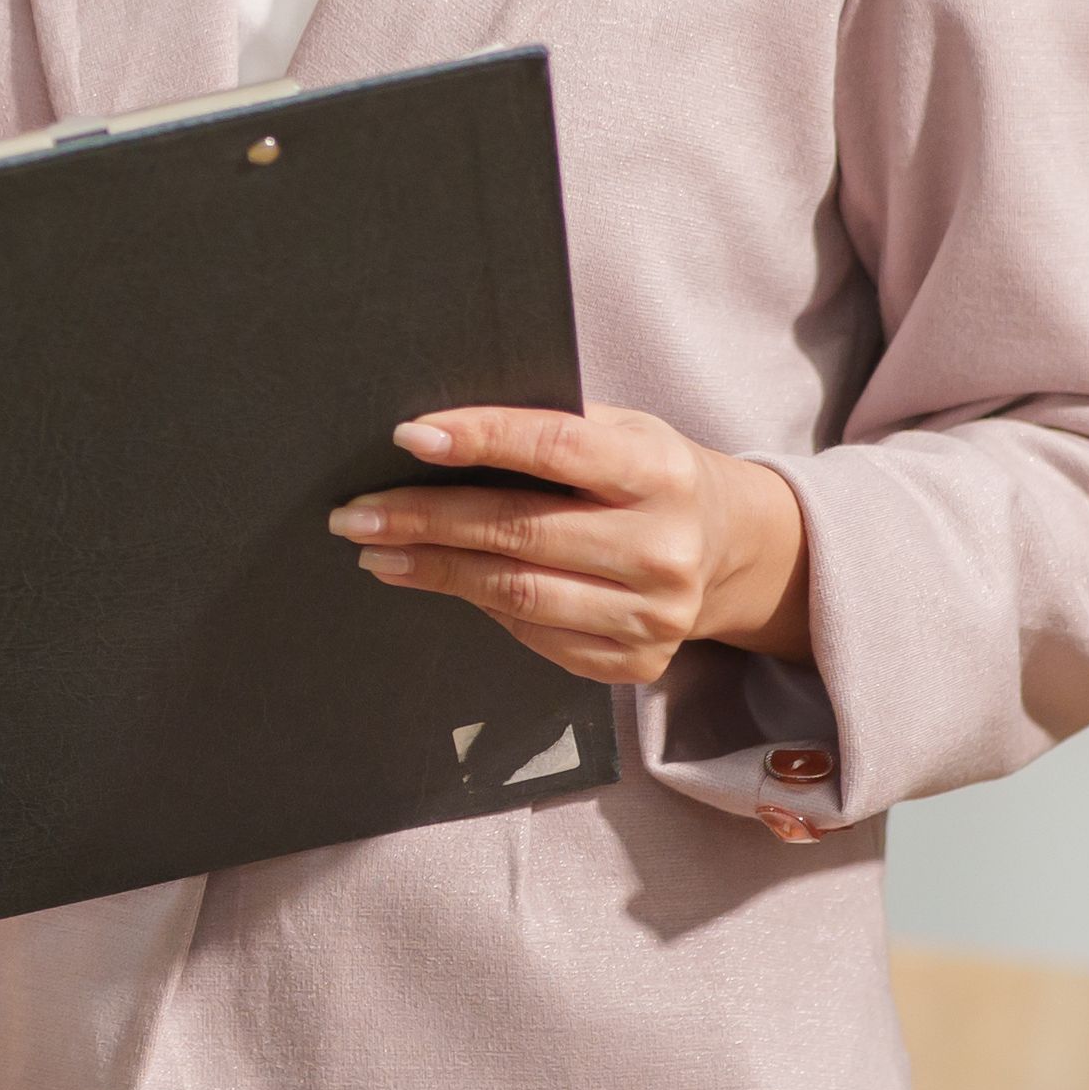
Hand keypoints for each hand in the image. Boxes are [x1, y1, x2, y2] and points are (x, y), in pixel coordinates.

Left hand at [332, 401, 815, 683]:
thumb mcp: (626, 430)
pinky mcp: (637, 661)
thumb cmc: (650, 476)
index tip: (408, 436)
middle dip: (426, 520)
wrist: (731, 548)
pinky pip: (535, 636)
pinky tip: (439, 582)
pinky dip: (479, 607)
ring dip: (434, 571)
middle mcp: (664, 547)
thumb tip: (437, 431)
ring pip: (518, 594)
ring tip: (375, 552)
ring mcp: (655, 614)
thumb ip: (554, 428)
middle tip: (356, 513)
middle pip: (522, 532)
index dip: (480, 439)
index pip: (557, 447)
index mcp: (661, 470)